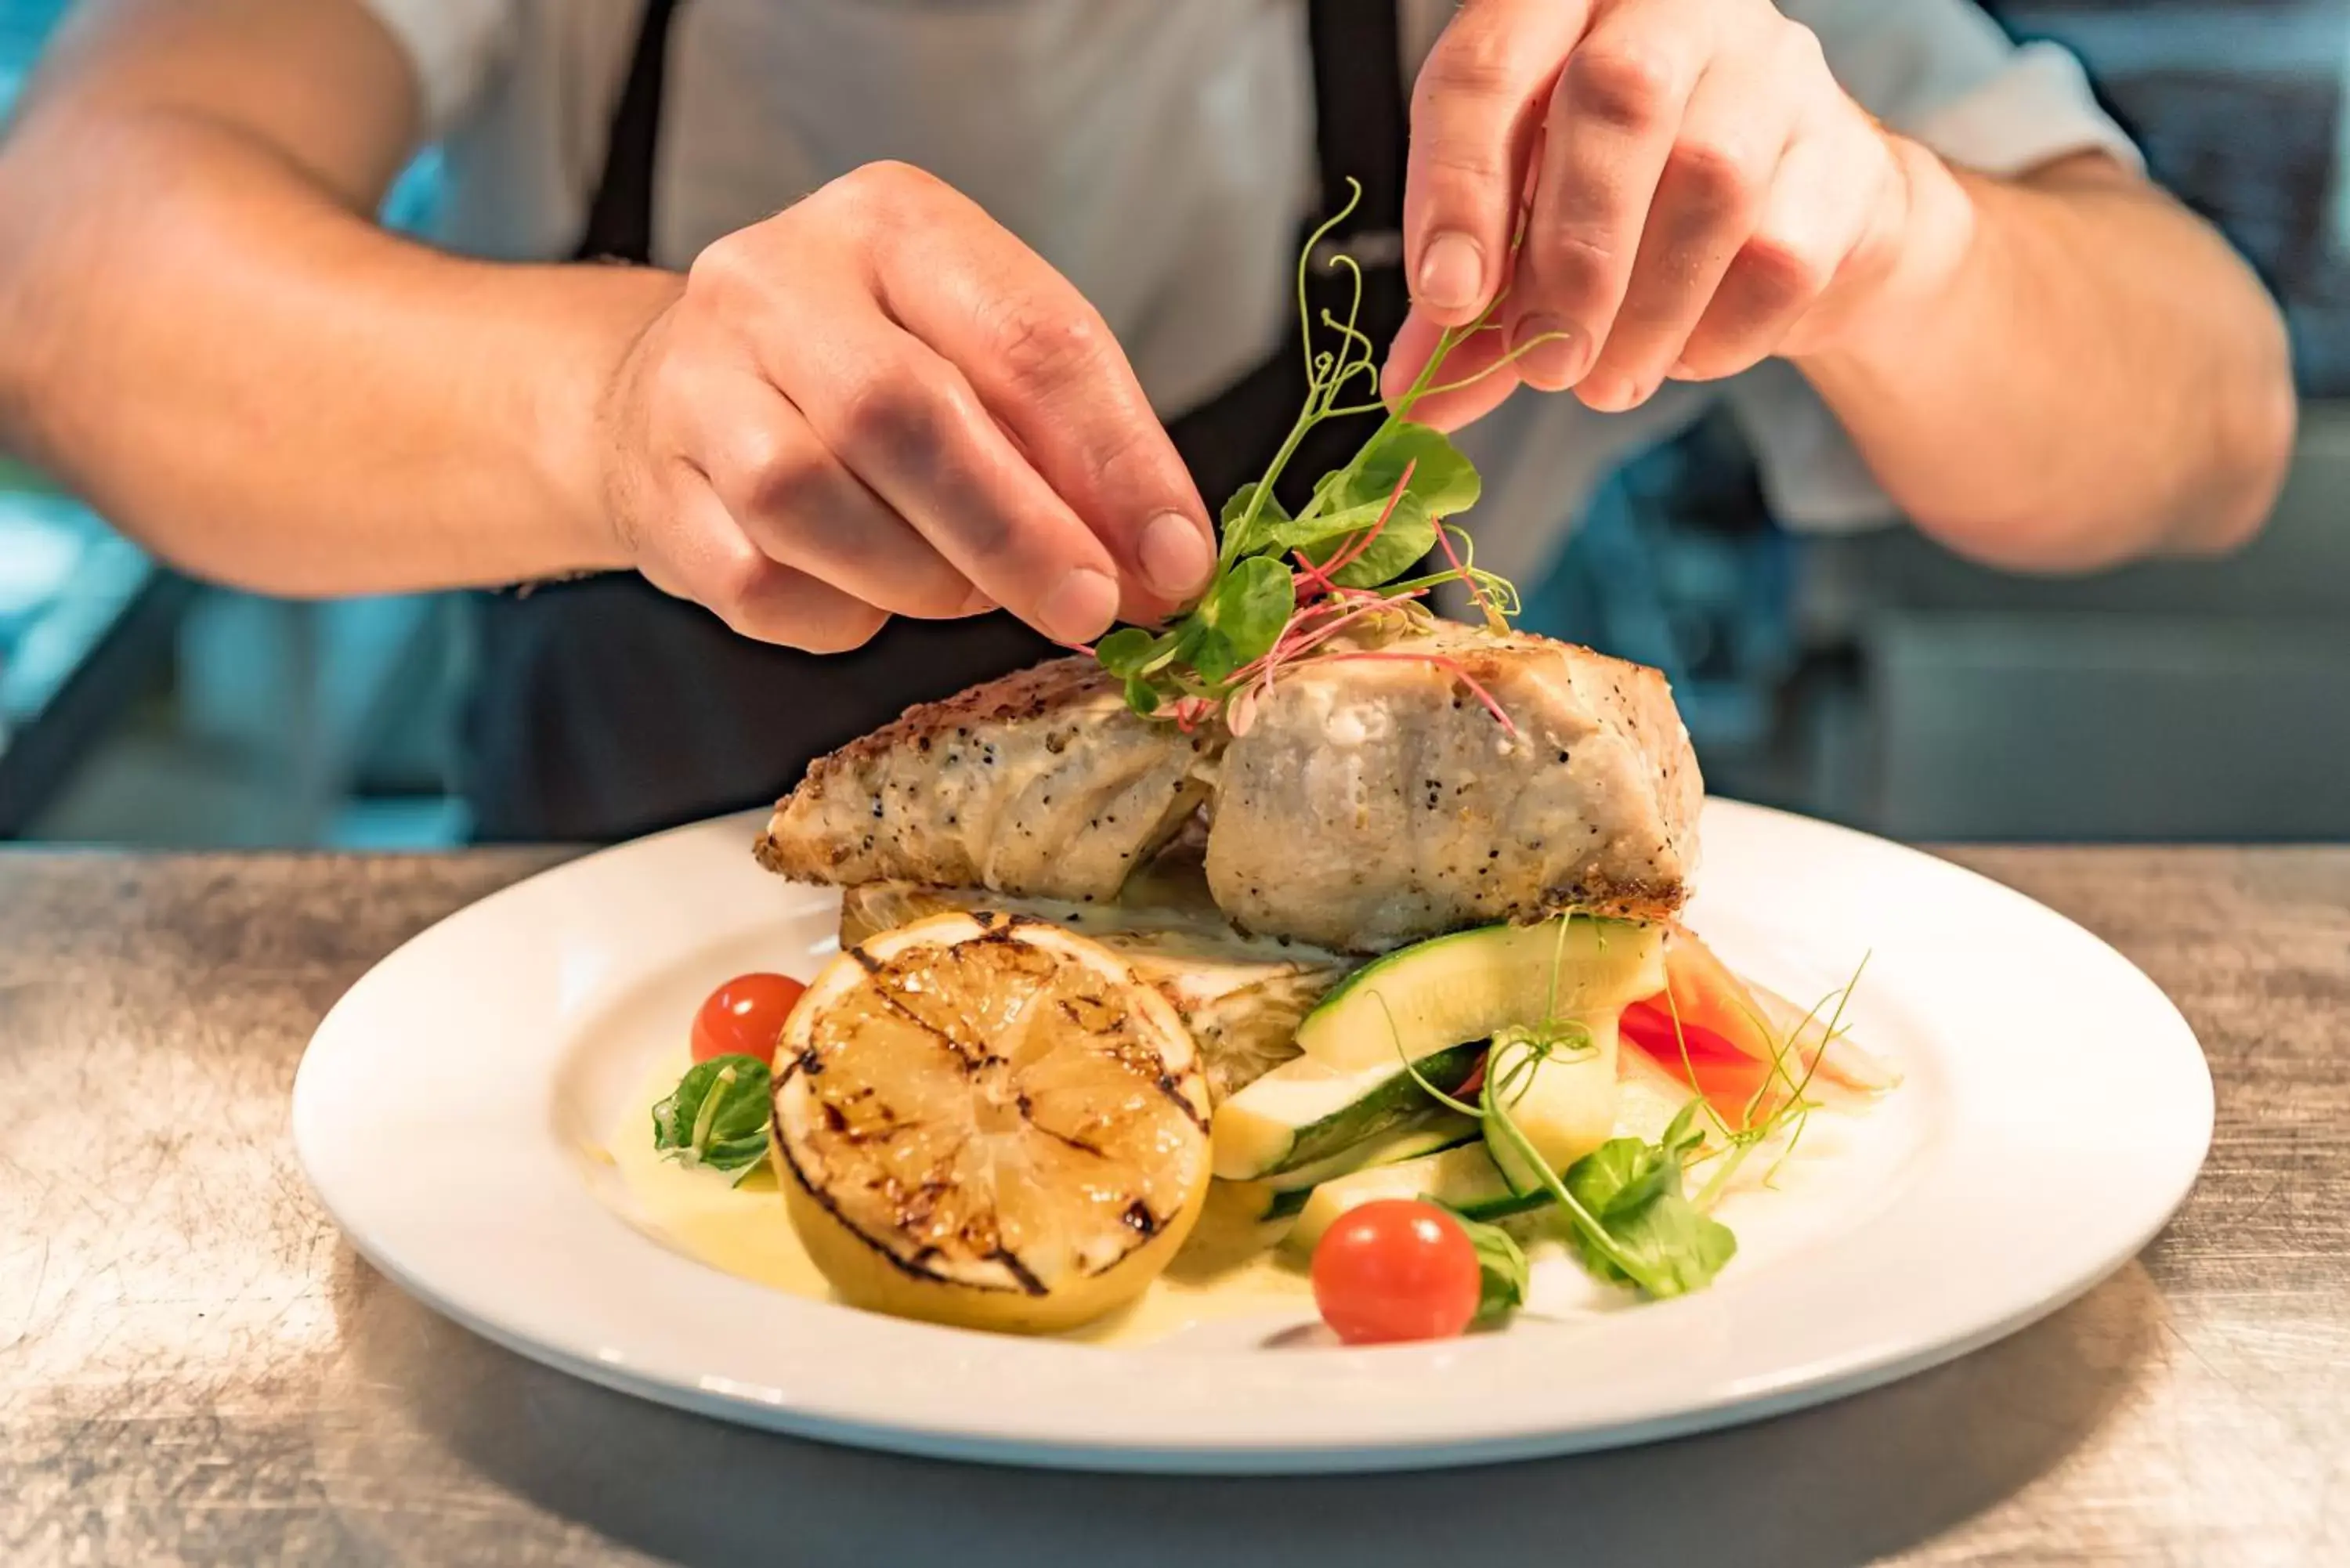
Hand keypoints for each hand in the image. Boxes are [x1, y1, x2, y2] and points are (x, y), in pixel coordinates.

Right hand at [596, 161, 1213, 650]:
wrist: (667, 395)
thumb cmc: (868, 379)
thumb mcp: (978, 364)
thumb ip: (1071, 449)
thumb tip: (1166, 568)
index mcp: (893, 222)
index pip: (1028, 336)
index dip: (1117, 460)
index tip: (1176, 557)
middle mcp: (778, 280)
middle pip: (907, 413)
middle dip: (1019, 532)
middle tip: (1093, 607)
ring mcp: (697, 381)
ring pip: (813, 502)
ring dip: (922, 578)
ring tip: (965, 591)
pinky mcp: (654, 489)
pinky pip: (760, 585)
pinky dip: (838, 615)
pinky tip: (864, 596)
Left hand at [1388, 0, 1951, 426]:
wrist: (1801, 224)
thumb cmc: (1633, 209)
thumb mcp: (1529, 238)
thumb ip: (1469, 308)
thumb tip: (1416, 396)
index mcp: (1564, 9)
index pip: (1489, 69)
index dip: (1456, 188)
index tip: (1446, 299)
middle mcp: (1675, 11)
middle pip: (1619, 99)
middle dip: (1569, 255)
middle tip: (1542, 360)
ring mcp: (1774, 72)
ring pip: (1709, 182)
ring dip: (1642, 313)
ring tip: (1603, 380)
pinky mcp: (1844, 158)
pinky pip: (1778, 253)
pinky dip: (1714, 332)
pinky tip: (1682, 354)